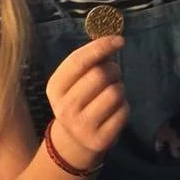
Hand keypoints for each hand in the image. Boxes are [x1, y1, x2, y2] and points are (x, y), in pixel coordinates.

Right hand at [46, 36, 128, 167]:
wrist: (74, 141)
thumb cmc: (79, 100)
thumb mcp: (74, 82)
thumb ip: (89, 61)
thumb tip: (112, 38)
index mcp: (55, 88)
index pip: (78, 61)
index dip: (101, 46)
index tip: (119, 40)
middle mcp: (65, 108)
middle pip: (100, 75)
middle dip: (113, 69)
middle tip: (114, 73)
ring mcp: (82, 126)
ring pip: (115, 92)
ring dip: (120, 88)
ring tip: (112, 94)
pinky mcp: (100, 139)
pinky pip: (124, 111)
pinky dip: (124, 106)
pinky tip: (114, 110)